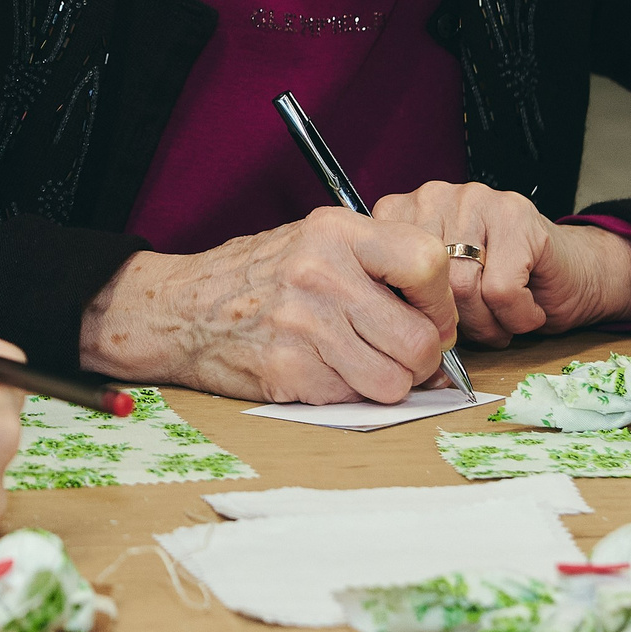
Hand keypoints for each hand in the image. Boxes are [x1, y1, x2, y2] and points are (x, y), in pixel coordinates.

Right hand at [77, 208, 457, 404]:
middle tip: (397, 352)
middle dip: (421, 359)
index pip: (430, 264)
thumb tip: (446, 332)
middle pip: (420, 340)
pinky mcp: (287, 370)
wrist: (184, 307)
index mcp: (337, 232)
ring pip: (394, 382)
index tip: (428, 314)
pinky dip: (344, 394)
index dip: (440, 302)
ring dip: (385, 383)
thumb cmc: (262, 278)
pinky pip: (351, 400)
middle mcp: (321, 273)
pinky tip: (318, 369)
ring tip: (356, 362)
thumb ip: (382, 271)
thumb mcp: (320, 243)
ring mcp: (302, 324)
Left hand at [369, 181, 630, 347]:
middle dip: (456, 323)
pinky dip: (518, 317)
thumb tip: (385, 333)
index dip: (414, 314)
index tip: (440, 323)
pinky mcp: (518, 217)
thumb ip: (405, 297)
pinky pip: (500, 291)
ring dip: (489, 324)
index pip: (384, 274)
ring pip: (462, 289)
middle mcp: (436, 197)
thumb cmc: (501, 287)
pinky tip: (528, 308)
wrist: (573, 276)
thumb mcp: (438, 292)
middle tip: (482, 326)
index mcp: (405, 211)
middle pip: (426, 286)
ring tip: (504, 319)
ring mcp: (478, 200)